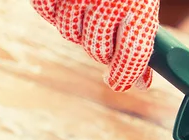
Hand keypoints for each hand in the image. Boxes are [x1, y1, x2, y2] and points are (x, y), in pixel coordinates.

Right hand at [32, 0, 159, 90]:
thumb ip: (143, 35)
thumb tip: (140, 82)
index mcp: (138, 4)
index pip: (131, 56)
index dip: (125, 76)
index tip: (120, 82)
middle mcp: (105, 0)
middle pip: (98, 50)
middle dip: (104, 52)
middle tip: (109, 41)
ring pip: (71, 33)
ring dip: (80, 30)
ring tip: (91, 8)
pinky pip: (46, 11)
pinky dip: (56, 11)